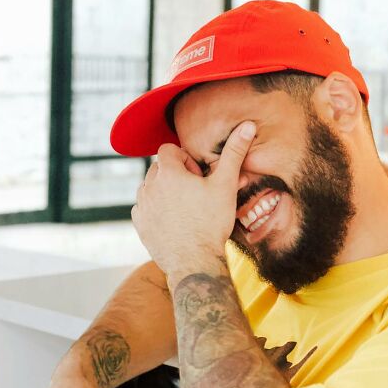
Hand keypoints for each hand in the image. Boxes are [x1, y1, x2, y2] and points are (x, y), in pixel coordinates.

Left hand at [132, 122, 256, 276]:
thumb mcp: (226, 185)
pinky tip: (174, 221)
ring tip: (186, 208)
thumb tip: (247, 125)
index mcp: (168, 172)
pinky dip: (156, 209)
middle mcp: (148, 186)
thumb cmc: (211, 223)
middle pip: (159, 168)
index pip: (169, 150)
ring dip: (165, 191)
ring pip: (150, 187)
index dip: (185, 160)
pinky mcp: (140, 224)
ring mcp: (142, 206)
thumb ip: (234, 153)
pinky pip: (144, 207)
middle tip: (196, 194)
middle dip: (175, 175)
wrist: (195, 262)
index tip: (198, 177)